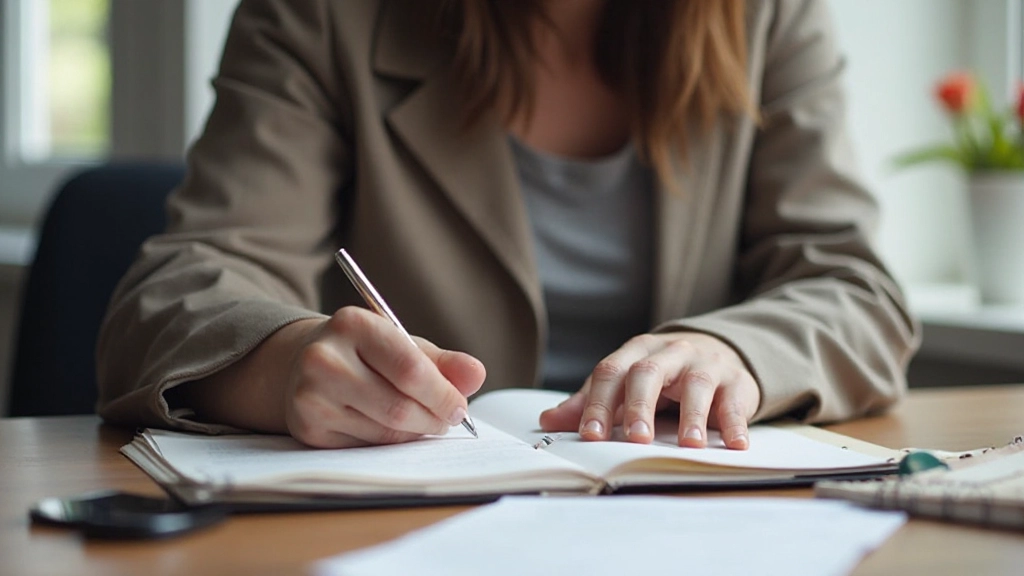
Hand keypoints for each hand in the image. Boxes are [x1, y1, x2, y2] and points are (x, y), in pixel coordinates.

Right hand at [183, 306, 485, 448]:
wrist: (305, 362)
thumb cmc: (367, 354)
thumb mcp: (404, 346)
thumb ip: (443, 362)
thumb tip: (476, 375)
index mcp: (353, 324)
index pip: (410, 368)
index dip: (443, 394)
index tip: (461, 408)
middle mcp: (324, 357)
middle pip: (398, 406)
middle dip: (433, 419)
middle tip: (447, 420)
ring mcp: (311, 394)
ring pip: (384, 431)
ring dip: (413, 433)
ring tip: (421, 421)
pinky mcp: (307, 427)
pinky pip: (365, 447)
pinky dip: (388, 443)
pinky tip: (389, 428)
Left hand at [538, 332, 759, 449]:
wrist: (718, 350)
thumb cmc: (662, 374)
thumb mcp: (626, 381)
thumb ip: (591, 401)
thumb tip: (549, 422)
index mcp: (635, 353)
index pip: (610, 373)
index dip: (598, 404)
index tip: (590, 436)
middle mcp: (668, 353)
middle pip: (648, 374)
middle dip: (639, 406)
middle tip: (635, 438)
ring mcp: (703, 364)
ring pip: (696, 384)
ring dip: (692, 416)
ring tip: (689, 444)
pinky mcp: (735, 380)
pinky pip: (734, 401)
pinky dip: (735, 423)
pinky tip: (735, 444)